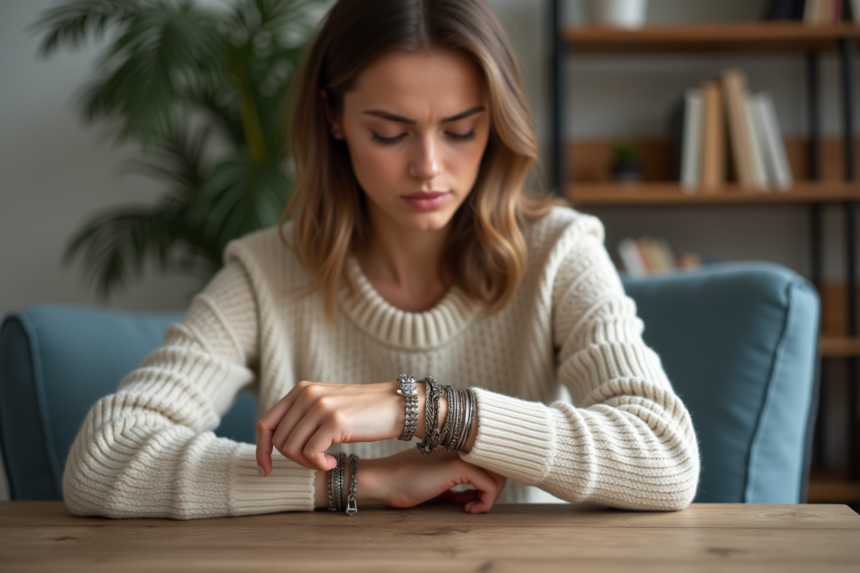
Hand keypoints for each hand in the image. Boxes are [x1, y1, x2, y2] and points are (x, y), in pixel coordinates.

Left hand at [256, 380, 438, 473]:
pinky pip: (310, 454)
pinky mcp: (335, 420)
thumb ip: (302, 418)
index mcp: (301, 389)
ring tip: (327, 461)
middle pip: (279, 441)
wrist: (397, 406)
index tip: (265, 470)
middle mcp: (307, 393)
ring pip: (291, 449)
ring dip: (308, 463)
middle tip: (317, 461)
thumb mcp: (326, 407)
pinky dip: (319, 465)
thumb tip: (275, 446)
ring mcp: (320, 405)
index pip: (266, 423)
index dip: (261, 450)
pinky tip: (333, 462)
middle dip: (295, 460)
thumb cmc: (362, 413)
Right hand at [364, 448, 505, 513]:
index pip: (488, 462)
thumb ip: (455, 489)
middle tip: (476, 505)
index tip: (472, 501)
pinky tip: (468, 509)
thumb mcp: (437, 486)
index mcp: (457, 451)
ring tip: (471, 508)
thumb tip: (471, 499)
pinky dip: (485, 502)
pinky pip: (488, 485)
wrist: (383, 480)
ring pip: (498, 475)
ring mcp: (460, 456)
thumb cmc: (403, 484)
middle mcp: (462, 450)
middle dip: (493, 491)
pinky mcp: (457, 467)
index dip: (488, 485)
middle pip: (498, 467)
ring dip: (490, 497)